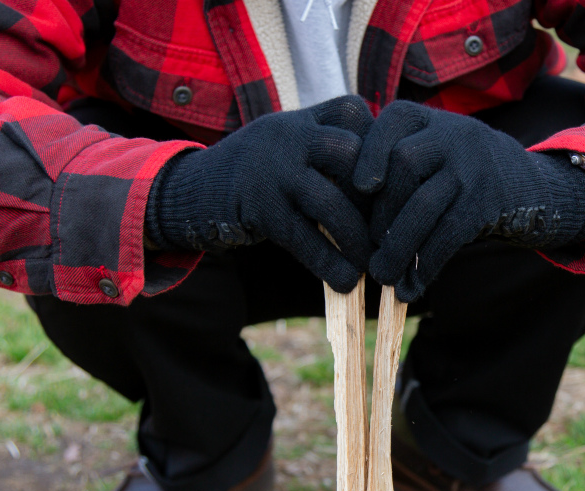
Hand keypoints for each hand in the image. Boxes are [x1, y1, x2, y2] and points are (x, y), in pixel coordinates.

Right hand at [146, 96, 373, 292]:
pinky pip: (304, 239)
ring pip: (332, 203)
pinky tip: (345, 283)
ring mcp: (274, 172)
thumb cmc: (258, 173)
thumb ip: (330, 150)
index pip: (355, 114)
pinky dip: (329, 264)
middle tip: (392, 229)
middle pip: (352, 155)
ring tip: (371, 265)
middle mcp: (290, 137)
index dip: (379, 147)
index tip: (390, 182)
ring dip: (357, 239)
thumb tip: (389, 187)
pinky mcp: (261, 209)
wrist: (193, 190)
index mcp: (302, 118)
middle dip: (377, 198)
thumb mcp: (290, 144)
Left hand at [354, 101, 584, 301]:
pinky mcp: (486, 203)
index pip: (394, 121)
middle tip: (368, 244)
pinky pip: (449, 235)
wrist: (527, 185)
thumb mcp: (430, 150)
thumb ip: (391, 163)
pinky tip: (411, 288)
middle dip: (381, 209)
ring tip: (381, 275)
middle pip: (404, 164)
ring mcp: (473, 168)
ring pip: (424, 204)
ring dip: (398, 246)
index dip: (370, 150)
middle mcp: (453, 135)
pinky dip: (425, 265)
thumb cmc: (456, 174)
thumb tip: (340, 207)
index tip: (359, 186)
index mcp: (429, 119)